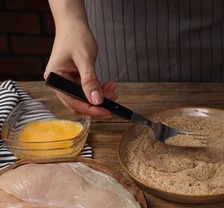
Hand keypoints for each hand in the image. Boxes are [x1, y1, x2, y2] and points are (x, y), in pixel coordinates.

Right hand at [44, 0, 116, 117]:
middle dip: (97, 103)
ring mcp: (66, 82)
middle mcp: (59, 83)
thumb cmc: (76, 37)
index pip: (73, 101)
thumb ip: (90, 80)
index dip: (91, 109)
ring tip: (113, 89)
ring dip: (100, 97)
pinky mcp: (74, 80)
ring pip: (85, 98)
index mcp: (55, 79)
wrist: (74, 25)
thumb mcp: (84, 59)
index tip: (107, 111)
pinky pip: (87, 91)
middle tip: (114, 99)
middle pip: (78, 103)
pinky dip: (99, 90)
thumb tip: (96, 101)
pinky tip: (109, 85)